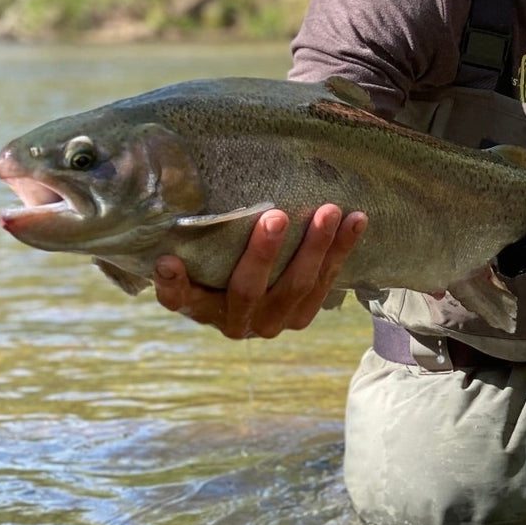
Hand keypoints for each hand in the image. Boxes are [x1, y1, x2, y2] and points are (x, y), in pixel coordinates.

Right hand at [153, 204, 366, 339]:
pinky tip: (357, 220)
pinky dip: (342, 250)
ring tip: (330, 211)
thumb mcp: (195, 256)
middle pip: (249, 290)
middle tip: (275, 217)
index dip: (175, 284)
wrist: (249, 297)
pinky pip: (326, 281)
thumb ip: (186, 237)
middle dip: (264, 253)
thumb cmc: (212, 264)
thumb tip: (169, 202)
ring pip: (298, 286)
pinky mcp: (303, 315)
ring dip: (317, 247)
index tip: (168, 261)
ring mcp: (273, 321)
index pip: (182, 298)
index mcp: (199, 306)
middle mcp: (235, 321)